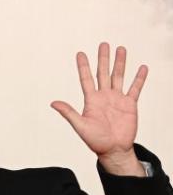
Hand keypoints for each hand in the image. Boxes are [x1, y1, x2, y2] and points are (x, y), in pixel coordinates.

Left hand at [51, 42, 147, 175]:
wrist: (113, 150)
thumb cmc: (95, 140)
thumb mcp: (80, 126)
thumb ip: (69, 113)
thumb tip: (53, 103)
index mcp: (91, 100)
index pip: (86, 79)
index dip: (83, 66)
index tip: (80, 53)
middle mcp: (104, 96)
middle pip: (103, 73)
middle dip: (103, 59)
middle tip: (103, 44)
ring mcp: (117, 99)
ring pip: (119, 76)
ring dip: (120, 63)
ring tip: (121, 48)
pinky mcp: (130, 104)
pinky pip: (135, 88)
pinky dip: (139, 78)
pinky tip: (142, 67)